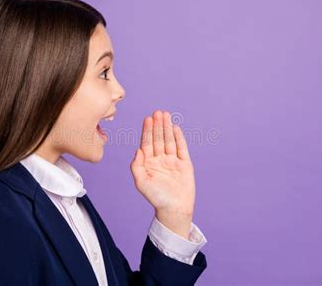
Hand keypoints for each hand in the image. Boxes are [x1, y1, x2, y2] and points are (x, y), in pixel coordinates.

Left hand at [130, 110, 195, 238]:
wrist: (174, 209)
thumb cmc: (156, 198)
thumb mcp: (141, 182)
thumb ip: (136, 166)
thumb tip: (138, 150)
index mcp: (149, 163)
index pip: (147, 143)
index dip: (147, 130)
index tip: (148, 118)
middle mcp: (160, 160)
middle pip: (158, 138)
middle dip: (158, 125)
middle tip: (158, 112)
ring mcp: (173, 161)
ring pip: (169, 140)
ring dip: (167, 128)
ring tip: (166, 115)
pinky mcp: (185, 164)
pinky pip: (182, 148)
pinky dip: (179, 138)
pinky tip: (176, 128)